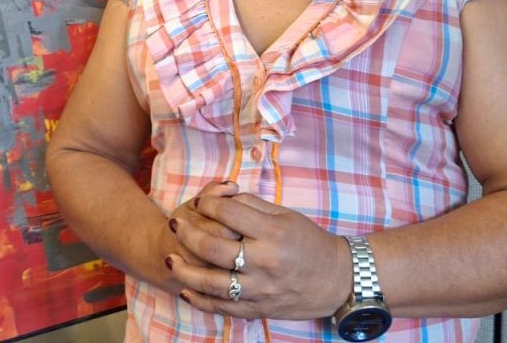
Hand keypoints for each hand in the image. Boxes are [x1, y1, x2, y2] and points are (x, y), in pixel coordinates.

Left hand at [166, 192, 349, 319]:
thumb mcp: (285, 215)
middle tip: (174, 225)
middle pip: (213, 248)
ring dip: (185, 270)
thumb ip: (251, 205)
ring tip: (170, 259)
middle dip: (188, 234)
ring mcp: (260, 290)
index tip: (199, 202)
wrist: (337, 280)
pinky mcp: (258, 309)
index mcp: (272, 233)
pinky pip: (223, 308)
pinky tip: (187, 290)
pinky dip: (201, 301)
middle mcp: (264, 262)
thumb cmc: (309, 242)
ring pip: (212, 283)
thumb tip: (220, 197)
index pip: (228, 214)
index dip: (208, 204)